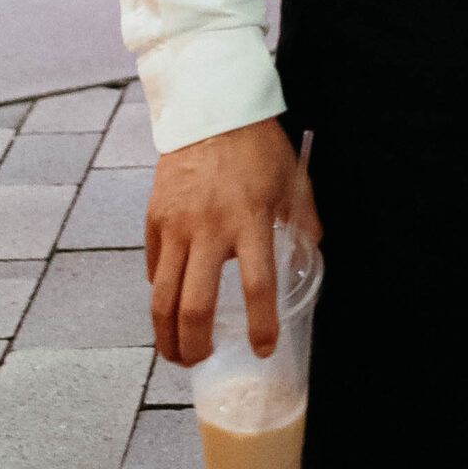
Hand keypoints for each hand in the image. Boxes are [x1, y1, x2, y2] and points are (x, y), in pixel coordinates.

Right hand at [145, 117, 316, 365]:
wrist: (211, 108)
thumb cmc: (257, 145)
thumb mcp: (292, 179)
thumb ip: (304, 219)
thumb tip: (313, 251)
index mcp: (250, 220)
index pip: (257, 286)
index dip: (261, 325)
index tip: (262, 348)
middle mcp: (209, 228)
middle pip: (194, 307)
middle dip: (196, 346)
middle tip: (203, 360)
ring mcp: (176, 226)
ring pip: (162, 298)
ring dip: (166, 335)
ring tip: (176, 354)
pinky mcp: (154, 219)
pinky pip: (154, 269)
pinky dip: (160, 293)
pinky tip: (169, 305)